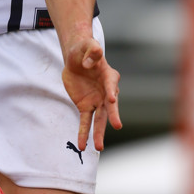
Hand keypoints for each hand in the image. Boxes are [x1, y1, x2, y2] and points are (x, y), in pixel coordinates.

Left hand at [62, 37, 121, 151]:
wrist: (76, 58)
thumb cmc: (84, 50)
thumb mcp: (86, 45)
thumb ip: (91, 51)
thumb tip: (88, 63)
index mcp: (108, 75)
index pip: (111, 84)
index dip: (112, 91)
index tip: (112, 99)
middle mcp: (106, 91)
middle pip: (110, 106)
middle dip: (113, 115)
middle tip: (117, 126)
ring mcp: (97, 101)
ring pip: (99, 119)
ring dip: (98, 133)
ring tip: (98, 147)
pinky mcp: (86, 106)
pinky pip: (85, 121)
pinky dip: (83, 133)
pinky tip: (82, 145)